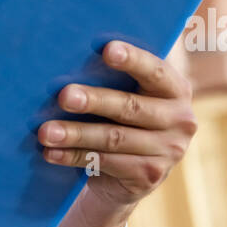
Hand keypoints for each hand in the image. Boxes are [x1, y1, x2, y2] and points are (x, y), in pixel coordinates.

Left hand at [37, 40, 196, 209]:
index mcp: (176, 89)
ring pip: (113, 139)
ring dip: (75, 134)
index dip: (133, 59)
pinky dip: (74, 156)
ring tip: (45, 131)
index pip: (155, 71)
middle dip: (94, 101)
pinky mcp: (149, 176)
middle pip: (130, 107)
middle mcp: (180, 120)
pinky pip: (105, 162)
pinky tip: (51, 152)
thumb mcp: (131, 93)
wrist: (133, 172)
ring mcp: (168, 151)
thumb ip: (116, 77)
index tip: (107, 50)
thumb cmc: (124, 116)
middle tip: (64, 96)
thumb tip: (69, 57)